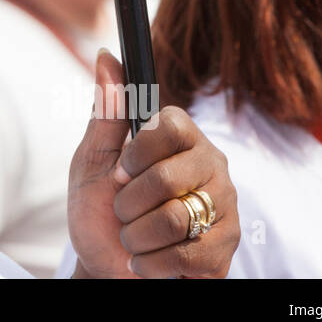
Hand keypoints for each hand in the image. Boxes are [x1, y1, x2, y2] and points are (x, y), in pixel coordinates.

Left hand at [67, 50, 238, 277]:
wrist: (106, 265)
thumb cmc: (100, 208)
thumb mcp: (92, 161)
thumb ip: (105, 112)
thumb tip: (105, 56)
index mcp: (180, 136)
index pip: (169, 125)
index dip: (136, 154)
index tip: (118, 173)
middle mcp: (211, 164)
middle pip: (167, 177)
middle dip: (127, 204)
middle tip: (122, 212)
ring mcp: (225, 206)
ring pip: (175, 219)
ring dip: (137, 237)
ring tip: (134, 239)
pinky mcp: (228, 246)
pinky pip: (189, 256)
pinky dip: (154, 264)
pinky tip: (149, 262)